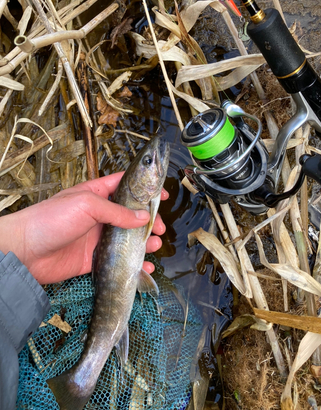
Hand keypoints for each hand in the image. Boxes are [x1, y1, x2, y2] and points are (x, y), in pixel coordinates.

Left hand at [0, 172, 167, 284]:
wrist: (26, 251)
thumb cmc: (50, 219)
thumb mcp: (87, 205)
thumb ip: (117, 211)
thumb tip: (143, 217)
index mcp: (97, 194)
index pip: (125, 186)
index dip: (145, 189)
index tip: (162, 194)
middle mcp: (99, 214)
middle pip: (132, 214)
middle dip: (149, 220)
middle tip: (160, 227)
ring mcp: (97, 236)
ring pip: (128, 238)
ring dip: (145, 241)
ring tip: (154, 245)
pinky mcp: (94, 258)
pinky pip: (119, 260)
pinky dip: (134, 263)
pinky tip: (144, 265)